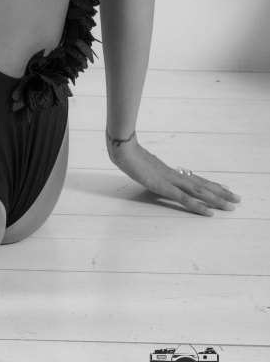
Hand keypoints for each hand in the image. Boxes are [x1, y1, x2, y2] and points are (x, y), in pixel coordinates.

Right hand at [107, 136, 240, 215]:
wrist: (123, 149)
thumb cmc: (128, 154)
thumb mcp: (141, 165)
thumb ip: (149, 170)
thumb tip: (151, 172)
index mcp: (169, 171)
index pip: (195, 178)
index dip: (210, 184)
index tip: (224, 188)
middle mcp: (175, 175)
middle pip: (202, 184)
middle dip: (221, 192)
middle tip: (237, 199)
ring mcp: (171, 181)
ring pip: (199, 191)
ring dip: (217, 199)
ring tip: (231, 206)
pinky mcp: (164, 187)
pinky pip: (185, 199)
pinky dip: (198, 206)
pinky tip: (210, 212)